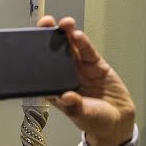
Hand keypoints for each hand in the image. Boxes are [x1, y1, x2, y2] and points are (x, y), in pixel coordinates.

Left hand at [40, 16, 134, 145]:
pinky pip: (87, 52)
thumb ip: (74, 106)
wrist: (116, 121)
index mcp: (55, 90)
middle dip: (49, 38)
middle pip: (54, 55)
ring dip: (66, 35)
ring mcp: (80, 69)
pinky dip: (83, 43)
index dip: (35, 58)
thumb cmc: (94, 120)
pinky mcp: (95, 65)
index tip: (28, 46)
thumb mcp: (82, 116)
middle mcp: (65, 77)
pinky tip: (77, 35)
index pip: (41, 71)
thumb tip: (66, 97)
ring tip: (63, 24)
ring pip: (70, 49)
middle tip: (44, 24)